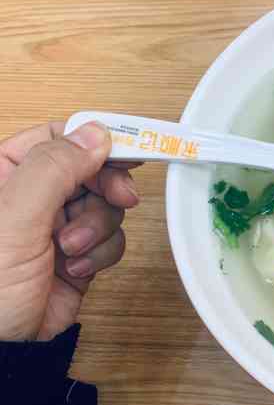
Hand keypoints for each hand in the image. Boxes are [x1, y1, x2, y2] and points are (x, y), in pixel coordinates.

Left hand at [0, 122, 139, 341]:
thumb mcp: (16, 217)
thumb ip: (55, 169)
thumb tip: (97, 134)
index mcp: (6, 174)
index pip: (57, 138)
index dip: (94, 141)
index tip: (130, 149)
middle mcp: (33, 197)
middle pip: (91, 171)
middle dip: (106, 188)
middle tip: (122, 198)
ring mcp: (57, 227)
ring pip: (105, 206)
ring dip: (99, 228)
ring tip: (72, 252)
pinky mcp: (80, 256)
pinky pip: (111, 240)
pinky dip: (102, 254)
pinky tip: (77, 270)